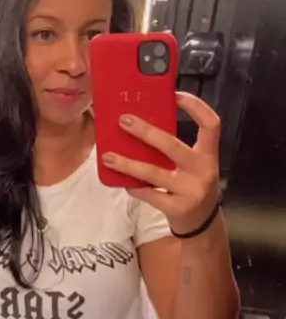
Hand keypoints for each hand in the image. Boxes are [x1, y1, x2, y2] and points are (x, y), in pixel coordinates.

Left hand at [102, 92, 220, 234]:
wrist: (202, 224)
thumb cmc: (192, 187)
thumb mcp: (193, 165)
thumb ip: (176, 149)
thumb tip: (143, 125)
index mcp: (209, 155)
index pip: (211, 124)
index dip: (196, 106)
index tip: (175, 94)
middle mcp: (203, 171)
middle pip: (172, 146)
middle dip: (146, 132)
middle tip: (124, 121)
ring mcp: (191, 190)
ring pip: (154, 173)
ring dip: (128, 163)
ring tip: (107, 156)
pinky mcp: (177, 208)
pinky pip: (150, 195)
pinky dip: (134, 187)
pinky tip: (122, 181)